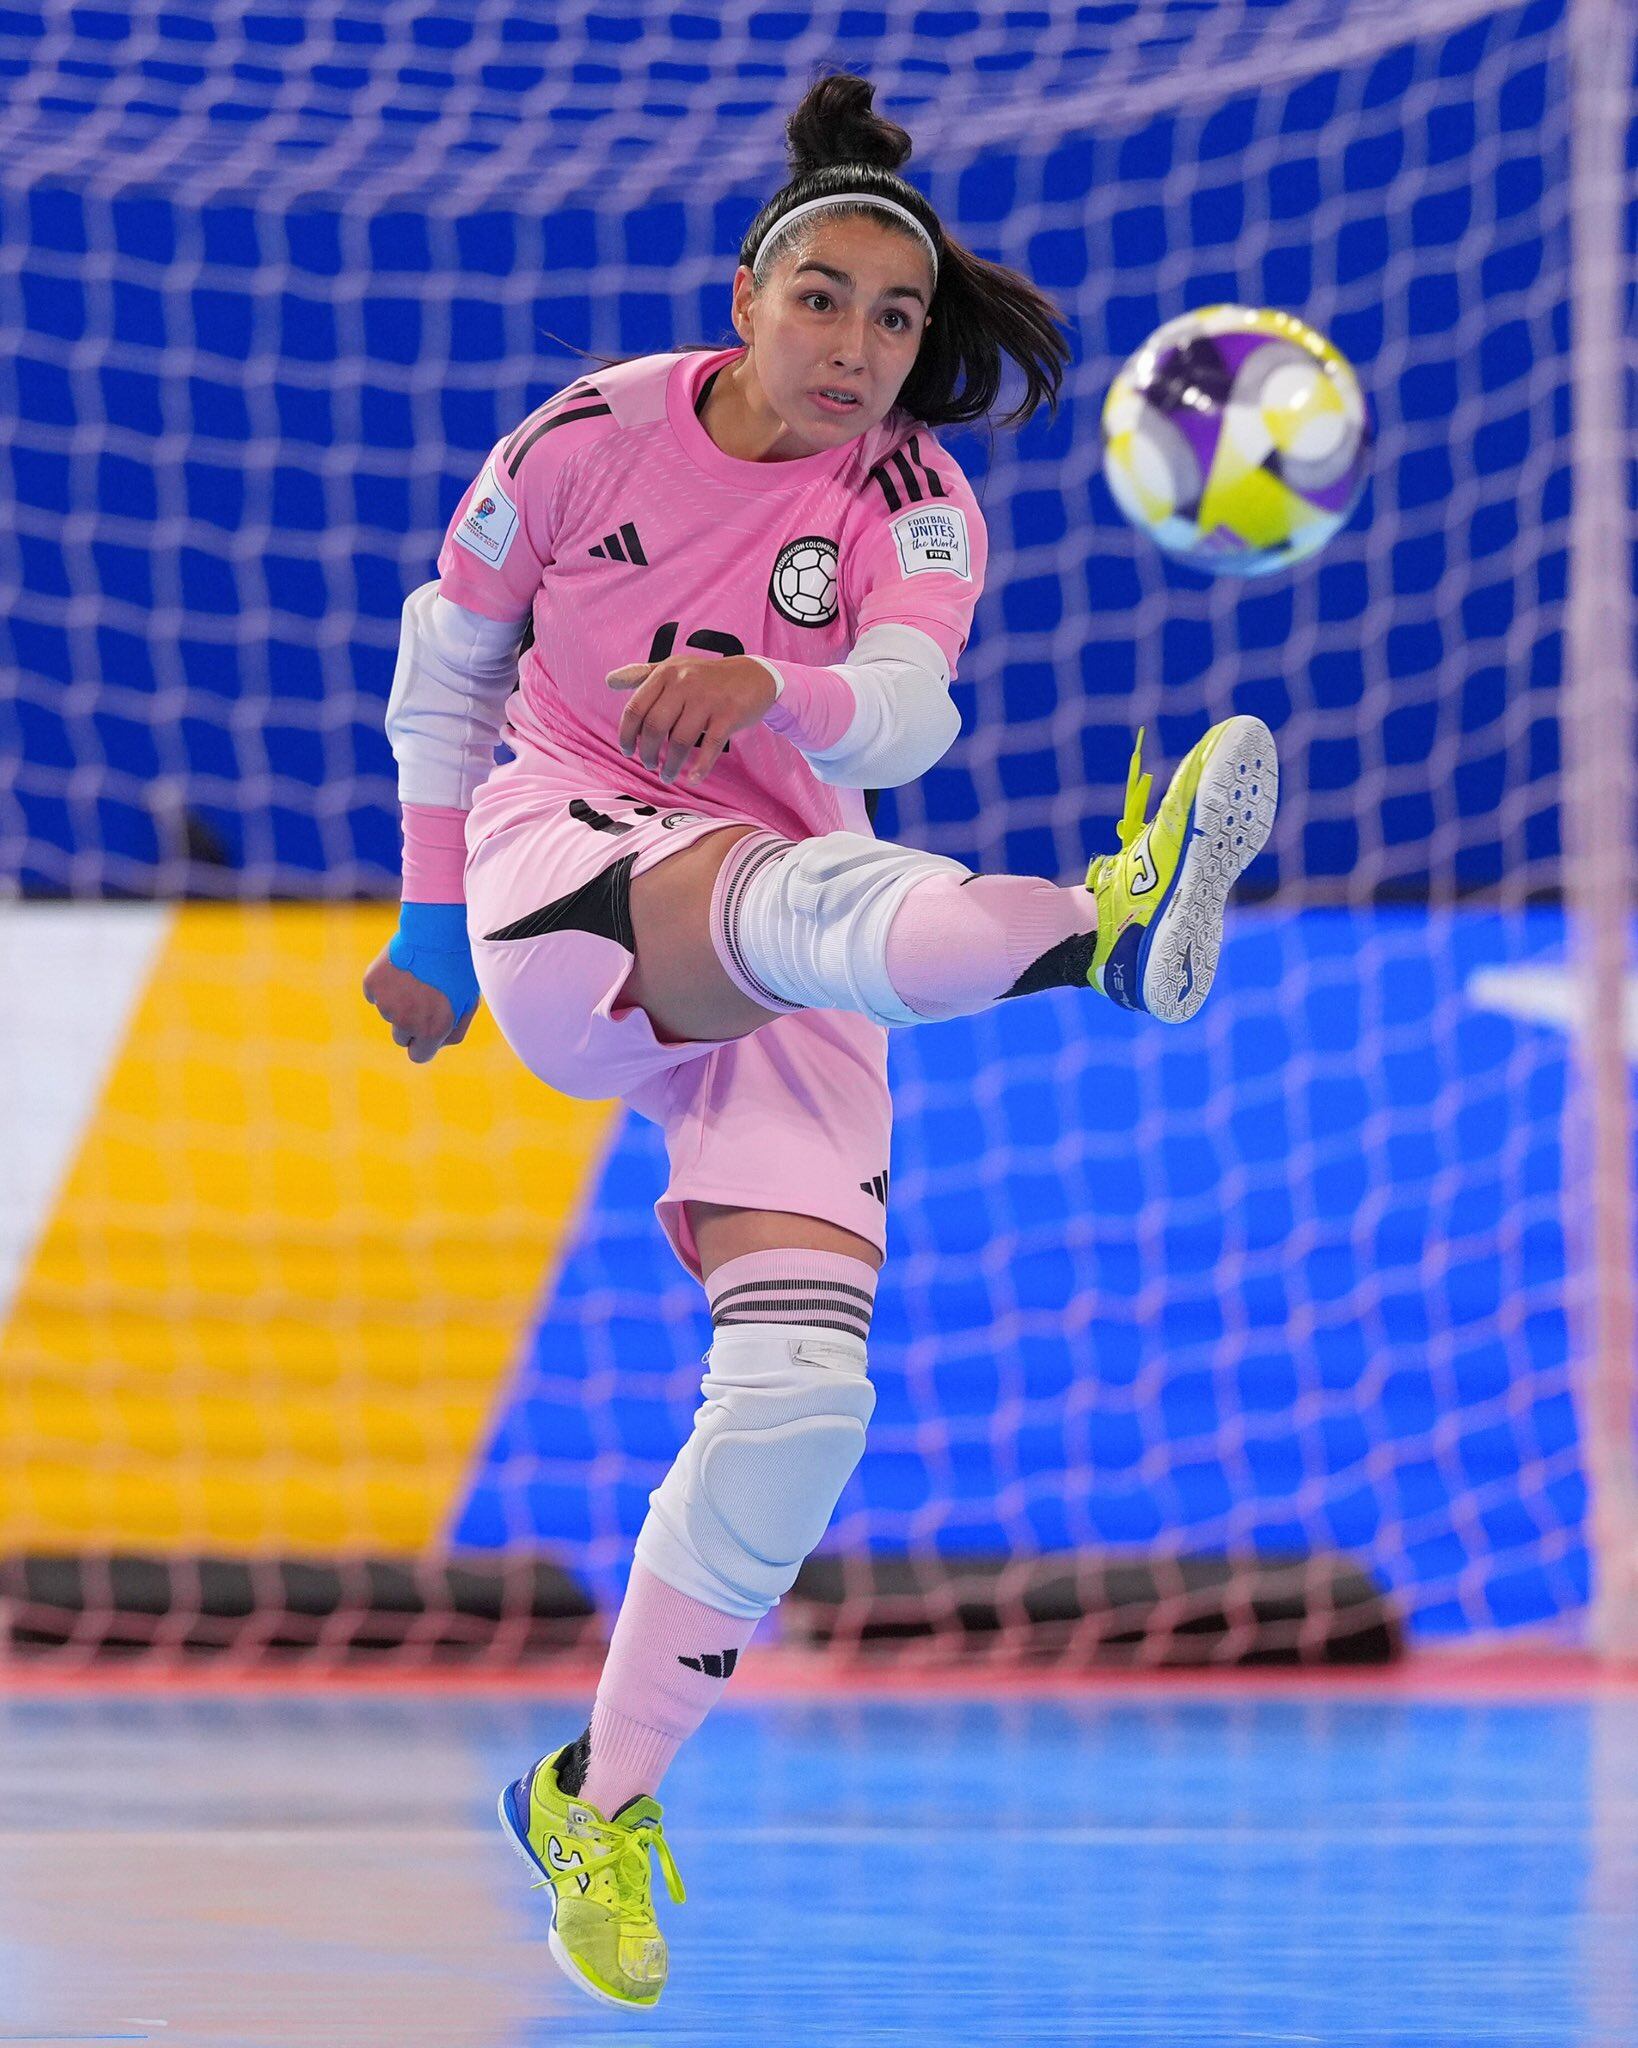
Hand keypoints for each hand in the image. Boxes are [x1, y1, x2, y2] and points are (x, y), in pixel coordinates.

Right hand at [362, 941, 476, 1063]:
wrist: (438, 930)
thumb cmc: (459, 967)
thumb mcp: (467, 1002)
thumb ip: (454, 1030)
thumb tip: (437, 1044)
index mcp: (432, 1030)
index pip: (418, 1055)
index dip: (423, 1044)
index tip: (427, 1031)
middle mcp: (406, 1021)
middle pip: (401, 1036)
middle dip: (410, 1023)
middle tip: (424, 997)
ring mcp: (386, 1002)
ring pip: (389, 1012)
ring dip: (399, 1000)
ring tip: (417, 975)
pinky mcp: (372, 982)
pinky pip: (375, 993)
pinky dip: (384, 984)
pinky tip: (401, 967)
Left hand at [606, 654, 778, 786]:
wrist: (753, 676)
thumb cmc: (706, 677)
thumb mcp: (674, 668)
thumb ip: (641, 674)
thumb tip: (609, 681)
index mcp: (666, 673)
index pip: (636, 707)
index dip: (626, 734)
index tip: (627, 751)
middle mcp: (684, 683)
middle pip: (654, 726)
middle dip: (647, 752)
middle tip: (648, 764)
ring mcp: (708, 699)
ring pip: (680, 740)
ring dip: (671, 765)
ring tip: (668, 775)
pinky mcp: (729, 715)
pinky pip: (710, 747)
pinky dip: (700, 767)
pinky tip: (693, 779)